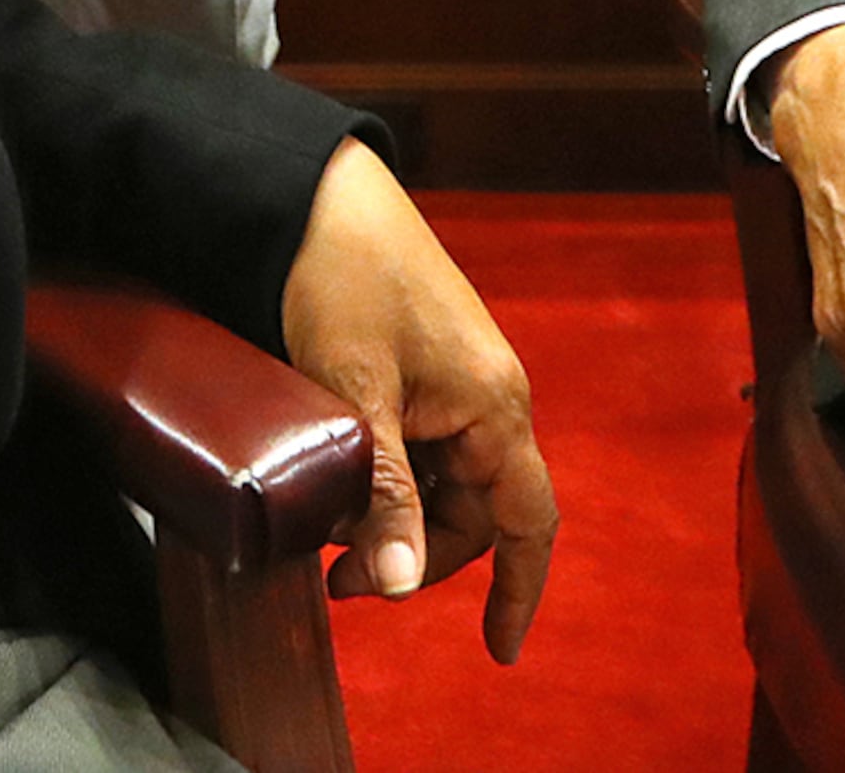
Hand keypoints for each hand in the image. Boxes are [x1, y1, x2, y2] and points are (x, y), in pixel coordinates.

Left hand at [280, 137, 556, 660]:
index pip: (529, 521)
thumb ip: (384, 492)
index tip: (497, 652)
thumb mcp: (357, 396)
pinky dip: (381, 480)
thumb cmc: (345, 280)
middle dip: (415, 555)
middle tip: (338, 581)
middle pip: (473, 514)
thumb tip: (399, 588)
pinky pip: (416, 448)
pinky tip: (332, 487)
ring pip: (439, 483)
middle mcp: (486, 398)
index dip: (519, 589)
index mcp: (495, 406)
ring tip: (324, 534)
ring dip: (391, 519)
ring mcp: (452, 382)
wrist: (314, 193)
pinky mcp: (416, 367)